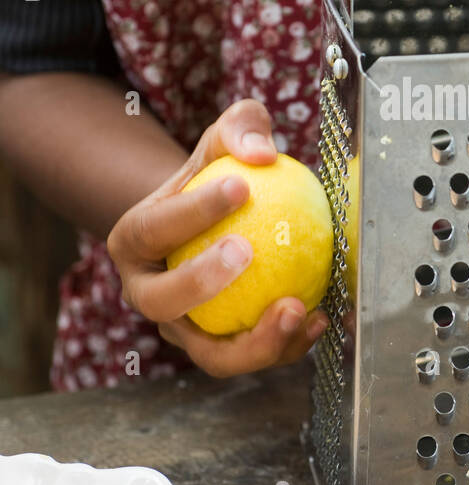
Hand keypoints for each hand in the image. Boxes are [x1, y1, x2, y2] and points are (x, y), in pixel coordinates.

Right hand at [106, 99, 328, 378]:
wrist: (216, 226)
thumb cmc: (217, 177)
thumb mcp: (223, 141)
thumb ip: (241, 130)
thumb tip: (262, 154)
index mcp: (132, 241)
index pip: (154, 228)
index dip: (192, 211)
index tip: (241, 186)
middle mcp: (146, 294)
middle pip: (162, 303)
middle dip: (199, 282)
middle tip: (247, 251)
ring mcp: (183, 331)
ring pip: (210, 353)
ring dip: (253, 340)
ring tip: (296, 307)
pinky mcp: (221, 351)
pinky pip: (252, 355)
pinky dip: (287, 344)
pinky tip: (321, 316)